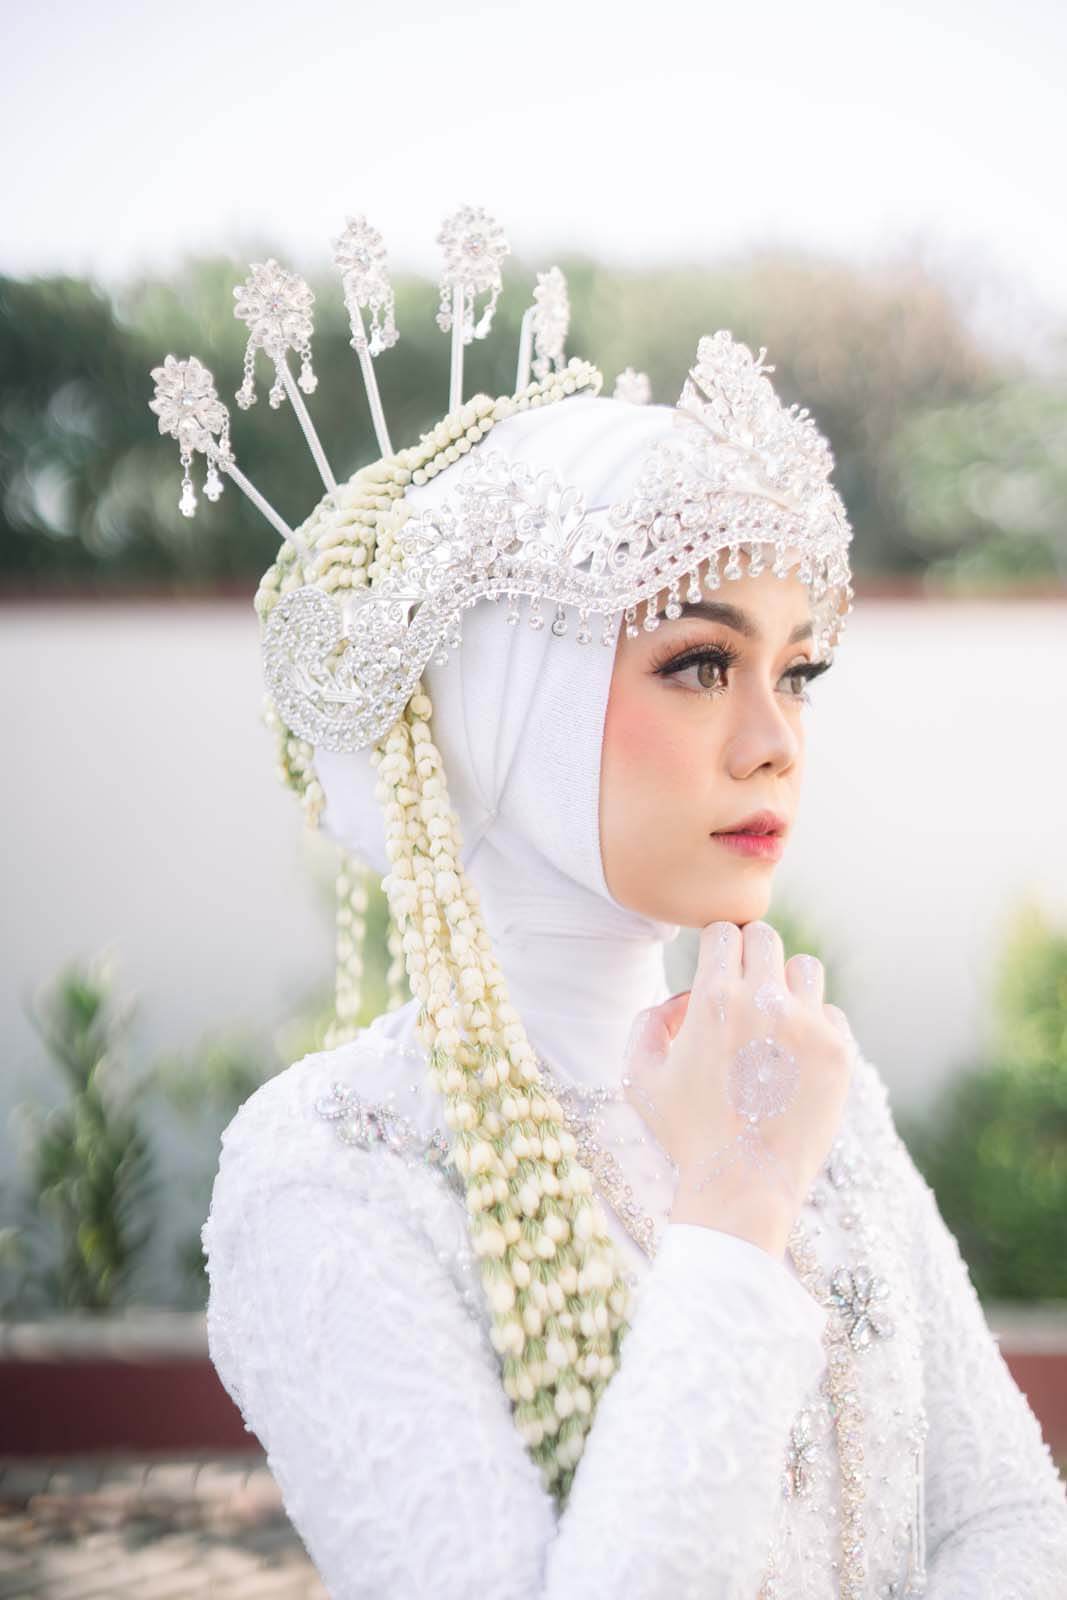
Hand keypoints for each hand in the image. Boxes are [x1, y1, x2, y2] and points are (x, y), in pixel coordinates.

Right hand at [622, 921, 855, 1255]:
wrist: (742, 1186)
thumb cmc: (686, 1134)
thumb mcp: (640, 1076)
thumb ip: (649, 1021)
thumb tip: (682, 999)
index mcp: (713, 999)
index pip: (724, 931)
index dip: (717, 947)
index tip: (717, 969)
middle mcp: (764, 1001)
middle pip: (766, 936)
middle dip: (751, 955)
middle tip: (744, 989)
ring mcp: (808, 1025)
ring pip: (805, 967)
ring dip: (786, 984)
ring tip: (774, 1020)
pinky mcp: (838, 1052)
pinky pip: (832, 1012)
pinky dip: (814, 1025)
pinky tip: (795, 1057)